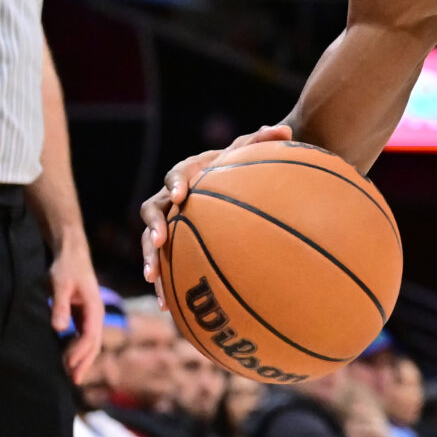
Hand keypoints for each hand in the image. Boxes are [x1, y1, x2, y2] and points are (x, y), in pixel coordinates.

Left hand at [48, 234, 101, 382]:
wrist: (71, 252)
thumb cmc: (66, 266)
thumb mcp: (60, 284)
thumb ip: (60, 305)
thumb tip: (59, 328)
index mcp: (95, 308)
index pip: (90, 336)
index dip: (80, 352)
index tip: (67, 364)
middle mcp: (96, 314)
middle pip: (94, 344)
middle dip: (84, 362)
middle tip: (74, 381)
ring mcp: (90, 315)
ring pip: (90, 342)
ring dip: (81, 359)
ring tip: (71, 375)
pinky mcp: (82, 314)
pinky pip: (83, 336)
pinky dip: (77, 349)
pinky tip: (67, 358)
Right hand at [142, 124, 293, 295]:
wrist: (233, 183)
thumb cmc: (244, 167)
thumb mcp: (253, 153)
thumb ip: (265, 141)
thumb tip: (286, 129)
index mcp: (189, 174)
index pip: (176, 176)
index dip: (175, 184)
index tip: (182, 195)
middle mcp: (172, 198)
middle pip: (153, 210)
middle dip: (154, 226)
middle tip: (158, 241)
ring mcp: (169, 223)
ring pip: (150, 241)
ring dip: (150, 259)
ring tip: (153, 279)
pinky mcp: (172, 246)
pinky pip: (163, 264)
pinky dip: (163, 284)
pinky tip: (166, 307)